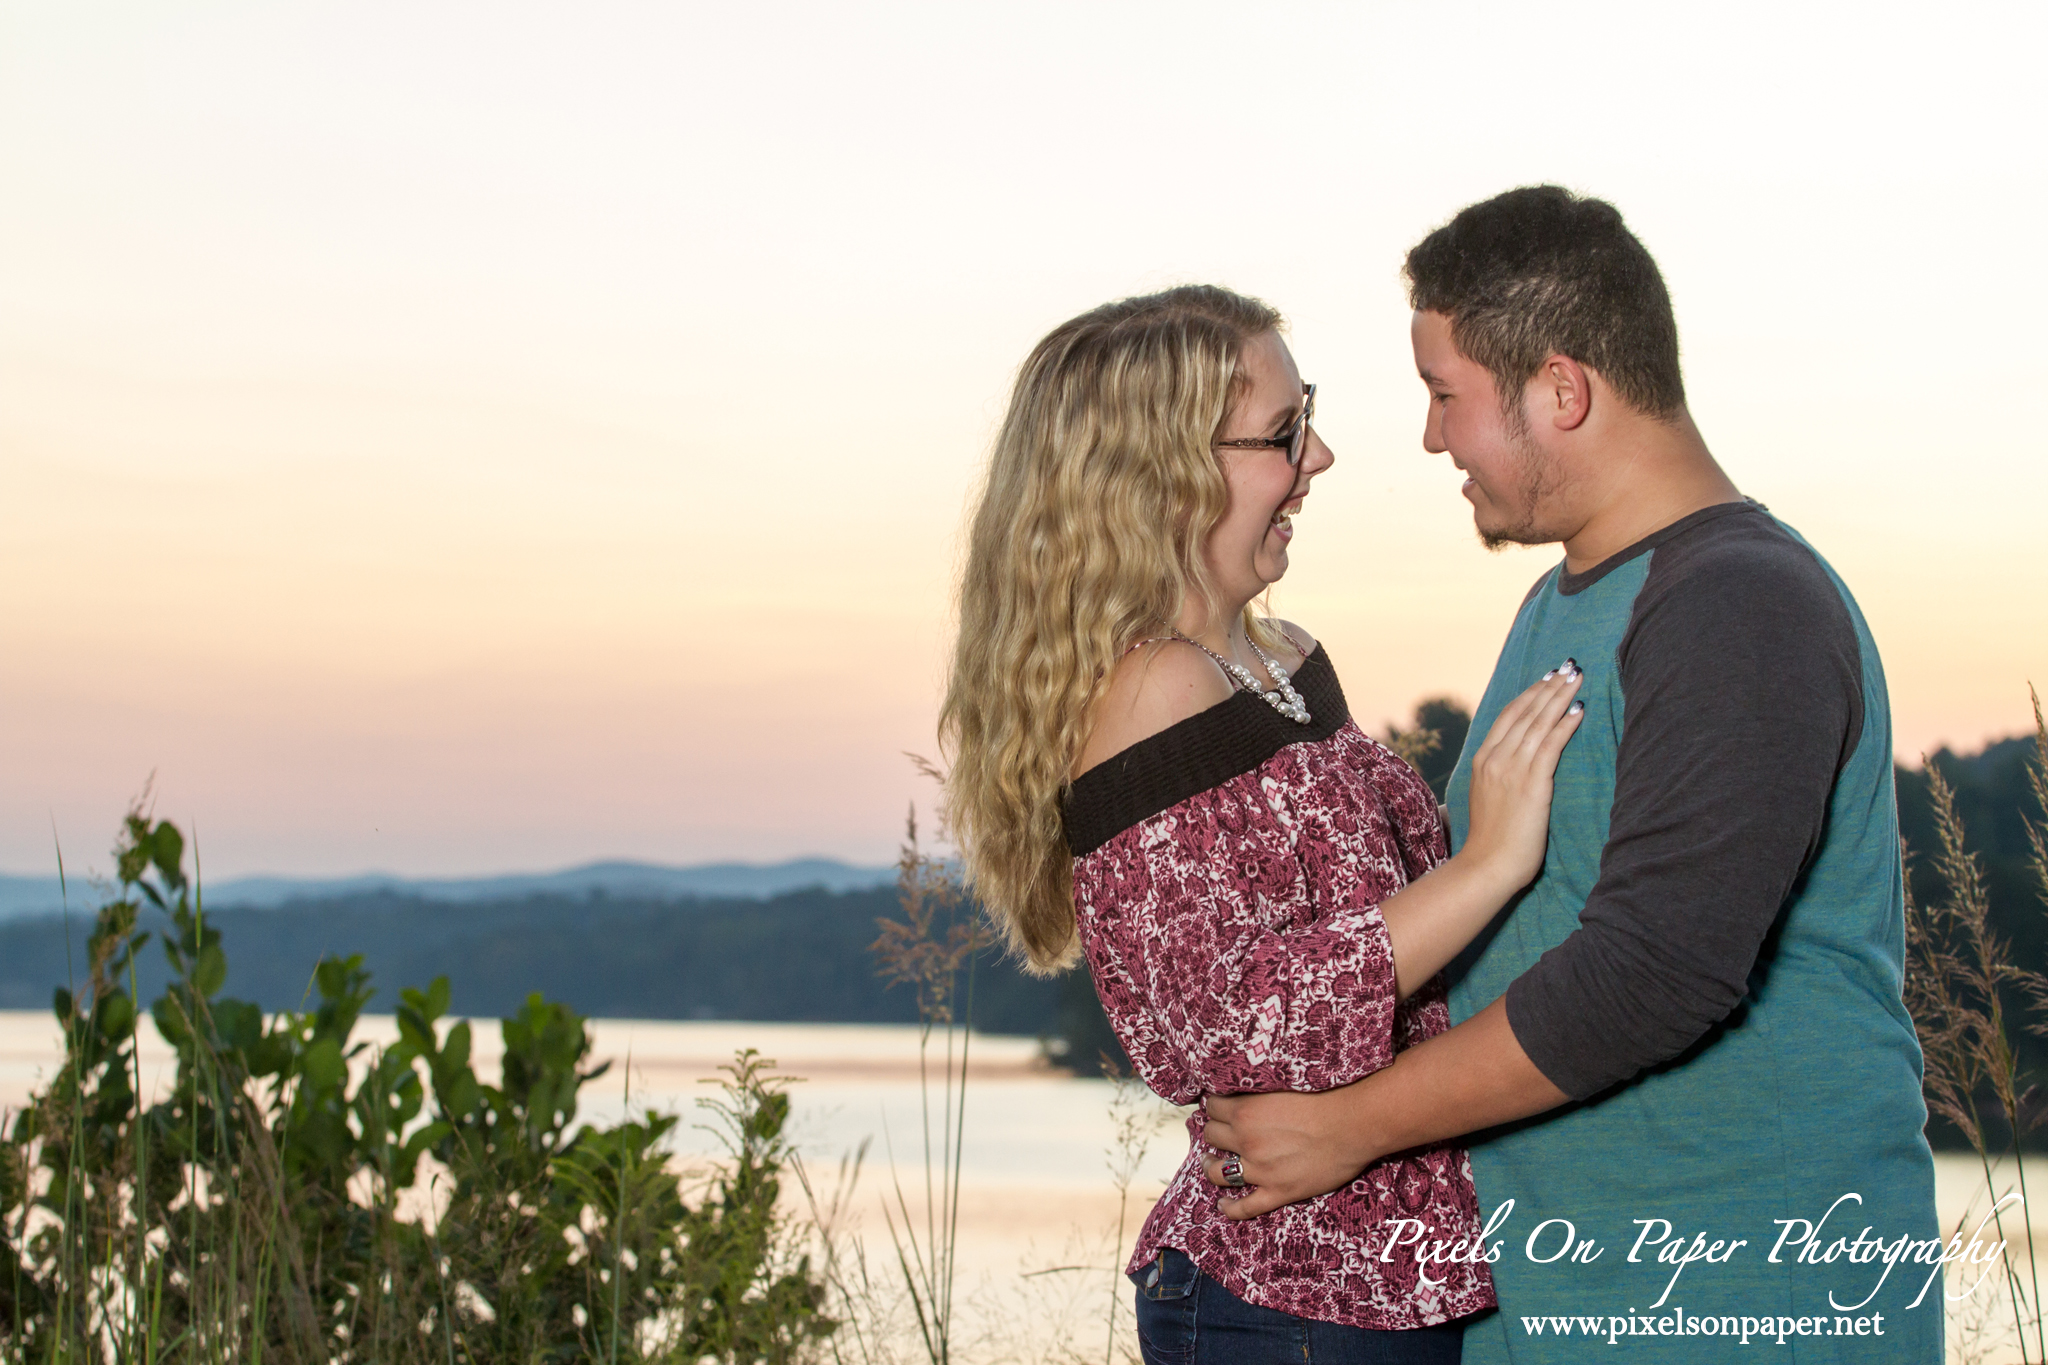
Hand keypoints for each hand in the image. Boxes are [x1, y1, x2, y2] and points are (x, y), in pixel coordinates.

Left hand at [1199, 1089, 1369, 1219]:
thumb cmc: (1323, 1100)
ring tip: (1210, 1163)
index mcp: (1245, 1111)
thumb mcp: (1281, 1088)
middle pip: (1212, 1136)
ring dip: (1210, 1167)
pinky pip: (1245, 1207)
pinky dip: (1230, 1208)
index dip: (1214, 1107)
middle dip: (1214, 1133)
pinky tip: (1223, 1204)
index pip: (1212, 1107)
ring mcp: (1260, 1170)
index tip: (1218, 1109)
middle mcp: (1246, 1141)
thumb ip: (1258, 1095)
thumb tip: (1244, 1095)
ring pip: (1218, 1173)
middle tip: (1219, 1133)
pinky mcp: (1277, 1192)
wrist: (1350, 1126)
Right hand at [1457, 661, 1584, 893]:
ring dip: (1560, 697)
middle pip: (1525, 712)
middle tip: (1568, 666)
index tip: (1547, 678)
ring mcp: (1512, 770)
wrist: (1488, 865)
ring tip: (1577, 678)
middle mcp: (1495, 758)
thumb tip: (1511, 766)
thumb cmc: (1491, 840)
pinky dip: (1565, 725)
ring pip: (1538, 723)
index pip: (1508, 716)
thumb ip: (1497, 776)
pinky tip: (1579, 710)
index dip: (1530, 694)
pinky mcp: (1531, 784)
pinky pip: (1550, 746)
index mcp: (1483, 759)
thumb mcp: (1488, 798)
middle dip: (1549, 687)